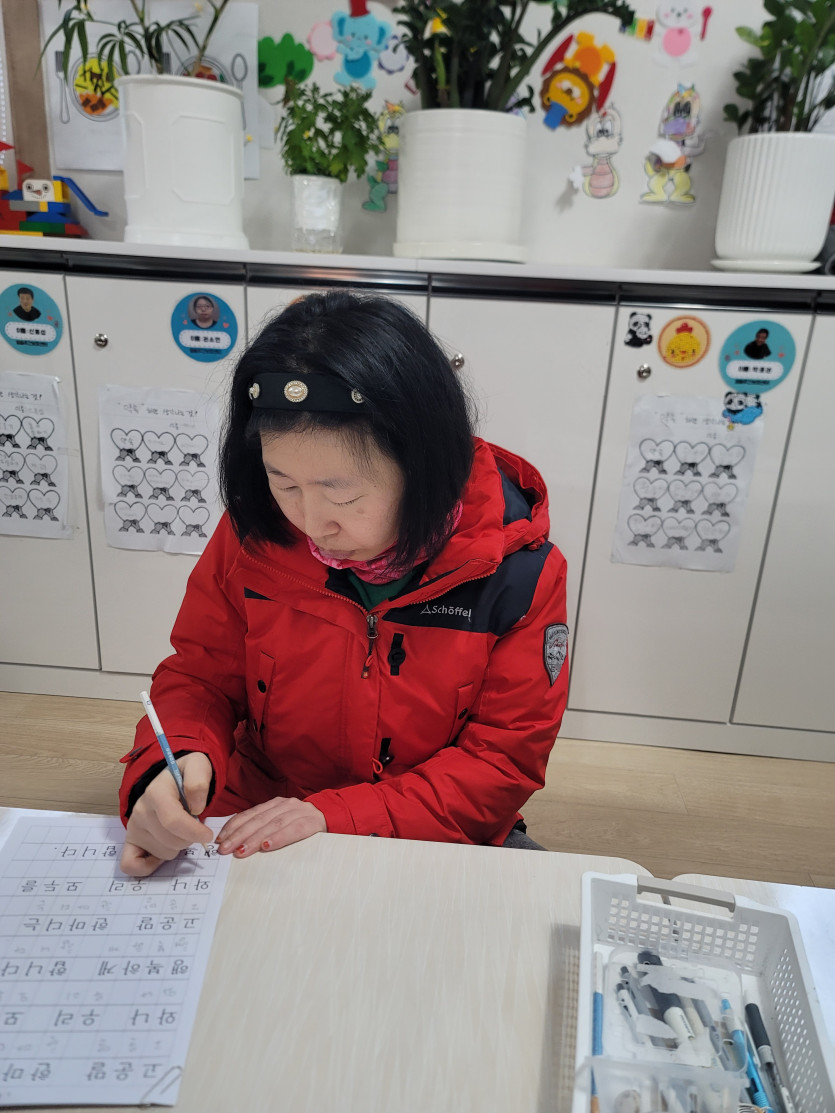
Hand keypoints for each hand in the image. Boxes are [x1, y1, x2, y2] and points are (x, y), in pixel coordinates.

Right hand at [120, 752, 214, 876]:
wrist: (168, 782)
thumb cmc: (184, 777)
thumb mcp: (198, 767)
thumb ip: (198, 781)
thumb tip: (196, 808)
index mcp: (156, 792)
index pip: (173, 821)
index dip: (194, 832)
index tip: (208, 834)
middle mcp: (140, 811)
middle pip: (171, 841)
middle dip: (189, 838)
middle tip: (192, 826)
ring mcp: (133, 827)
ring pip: (162, 853)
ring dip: (177, 847)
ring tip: (178, 831)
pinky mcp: (129, 841)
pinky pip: (131, 865)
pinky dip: (149, 866)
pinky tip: (163, 850)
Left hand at [216, 797, 326, 857]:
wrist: (334, 817)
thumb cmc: (303, 825)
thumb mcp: (283, 822)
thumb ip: (264, 826)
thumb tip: (236, 841)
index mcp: (275, 804)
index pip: (250, 814)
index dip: (234, 826)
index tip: (220, 839)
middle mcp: (285, 805)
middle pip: (258, 820)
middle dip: (239, 834)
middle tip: (225, 849)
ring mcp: (299, 811)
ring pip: (272, 824)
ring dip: (254, 838)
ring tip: (241, 850)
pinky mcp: (312, 822)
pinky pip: (293, 829)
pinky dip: (279, 838)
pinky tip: (267, 845)